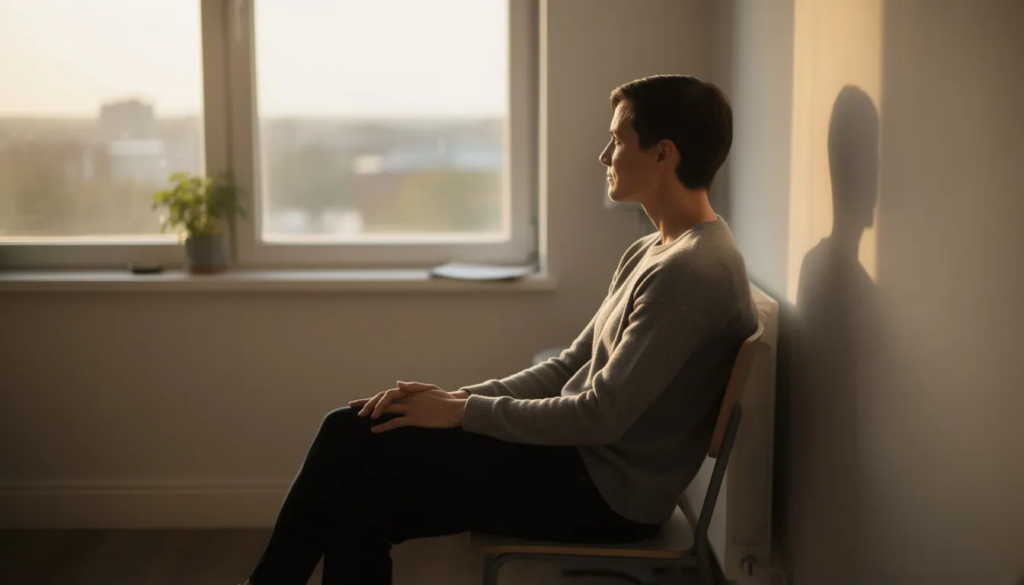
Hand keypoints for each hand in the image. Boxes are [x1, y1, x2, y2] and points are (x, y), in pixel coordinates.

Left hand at [348, 382, 466, 417]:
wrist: (458, 410)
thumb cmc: (446, 400)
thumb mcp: (430, 389)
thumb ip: (413, 386)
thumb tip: (397, 383)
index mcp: (411, 391)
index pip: (388, 392)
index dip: (375, 397)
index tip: (363, 402)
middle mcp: (409, 398)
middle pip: (383, 398)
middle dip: (367, 402)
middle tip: (354, 408)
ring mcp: (411, 409)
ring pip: (387, 408)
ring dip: (372, 412)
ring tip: (361, 417)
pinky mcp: (415, 420)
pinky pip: (395, 423)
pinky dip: (383, 426)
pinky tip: (374, 430)